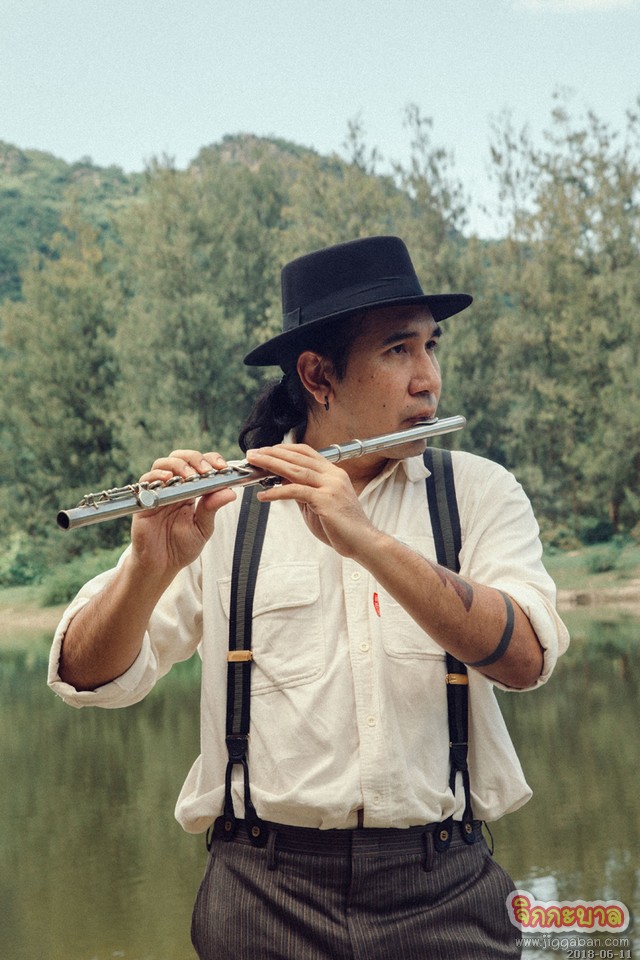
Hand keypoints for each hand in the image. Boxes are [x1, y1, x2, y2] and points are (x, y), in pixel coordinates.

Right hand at [130, 449, 236, 574]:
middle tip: (206, 471)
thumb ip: (212, 508)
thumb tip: (230, 492)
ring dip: (179, 465)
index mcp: (192, 491)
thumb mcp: (203, 528)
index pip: (201, 465)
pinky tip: (168, 479)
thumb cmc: (182, 547)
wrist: (162, 565)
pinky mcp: (144, 500)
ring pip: (164, 464)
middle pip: (182, 458)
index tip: (222, 467)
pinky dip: (157, 475)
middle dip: (195, 459)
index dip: (211, 460)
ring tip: (189, 476)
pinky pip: (146, 480)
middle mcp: (175, 488)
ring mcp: (159, 492)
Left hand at [246, 443, 377, 557]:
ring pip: (295, 470)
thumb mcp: (318, 503)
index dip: (284, 449)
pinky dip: (277, 492)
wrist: (363, 542)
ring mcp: (330, 486)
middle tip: (253, 453)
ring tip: (254, 463)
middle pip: (298, 457)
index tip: (266, 450)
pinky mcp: (325, 500)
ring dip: (271, 464)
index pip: (306, 452)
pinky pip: (296, 491)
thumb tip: (282, 480)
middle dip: (272, 453)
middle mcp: (333, 475)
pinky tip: (264, 495)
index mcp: (333, 473)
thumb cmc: (341, 527)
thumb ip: (303, 490)